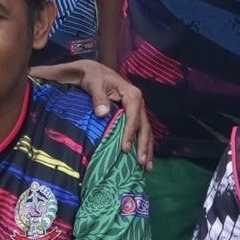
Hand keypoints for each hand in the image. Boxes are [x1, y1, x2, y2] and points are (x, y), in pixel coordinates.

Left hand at [33, 59, 154, 164]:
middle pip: (144, 127)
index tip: (125, 149)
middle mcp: (138, 103)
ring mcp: (137, 110)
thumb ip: (98, 97)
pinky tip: (143, 159)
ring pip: (145, 132)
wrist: (93, 72)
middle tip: (140, 163)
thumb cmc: (93, 77)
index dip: (130, 133)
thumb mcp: (94, 83)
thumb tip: (102, 113)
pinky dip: (143, 145)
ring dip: (147, 149)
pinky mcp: (133, 116)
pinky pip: (141, 132)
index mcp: (132, 95)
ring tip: (146, 167)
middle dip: (143, 145)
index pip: (133, 117)